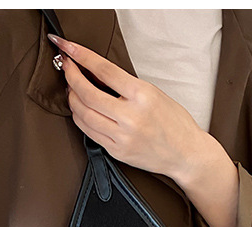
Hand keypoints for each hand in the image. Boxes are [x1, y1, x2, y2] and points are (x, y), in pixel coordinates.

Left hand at [48, 33, 238, 226]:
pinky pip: (89, 132)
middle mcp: (130, 117)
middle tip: (66, 67)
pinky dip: (80, 118)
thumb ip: (126, 86)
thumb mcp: (155, 94)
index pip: (104, 70)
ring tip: (71, 89)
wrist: (185, 154)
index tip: (68, 48)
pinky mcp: (116, 151)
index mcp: (142, 95)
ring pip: (83, 115)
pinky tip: (79, 109)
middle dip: (71, 77)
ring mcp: (122, 137)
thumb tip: (97, 75)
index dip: (81, 57)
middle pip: (87, 94)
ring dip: (72, 99)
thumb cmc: (174, 122)